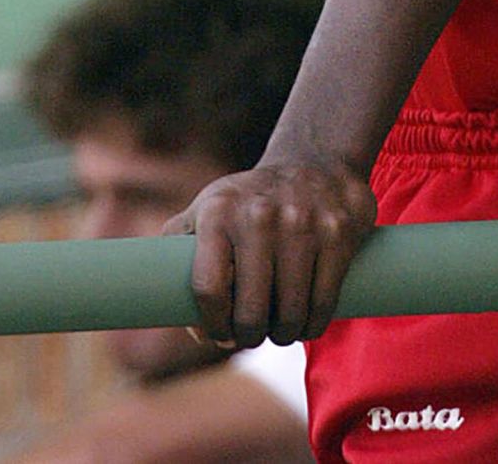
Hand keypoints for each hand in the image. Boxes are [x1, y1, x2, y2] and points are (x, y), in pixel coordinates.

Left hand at [165, 160, 376, 348]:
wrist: (313, 161)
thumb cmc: (248, 201)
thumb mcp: (206, 209)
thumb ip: (175, 246)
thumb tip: (160, 300)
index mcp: (217, 211)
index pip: (207, 290)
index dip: (212, 327)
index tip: (220, 335)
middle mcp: (259, 215)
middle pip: (251, 311)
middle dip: (250, 336)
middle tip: (253, 334)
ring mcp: (302, 223)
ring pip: (291, 313)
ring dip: (285, 334)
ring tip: (281, 329)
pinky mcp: (338, 232)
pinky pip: (324, 302)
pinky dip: (314, 324)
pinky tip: (307, 321)